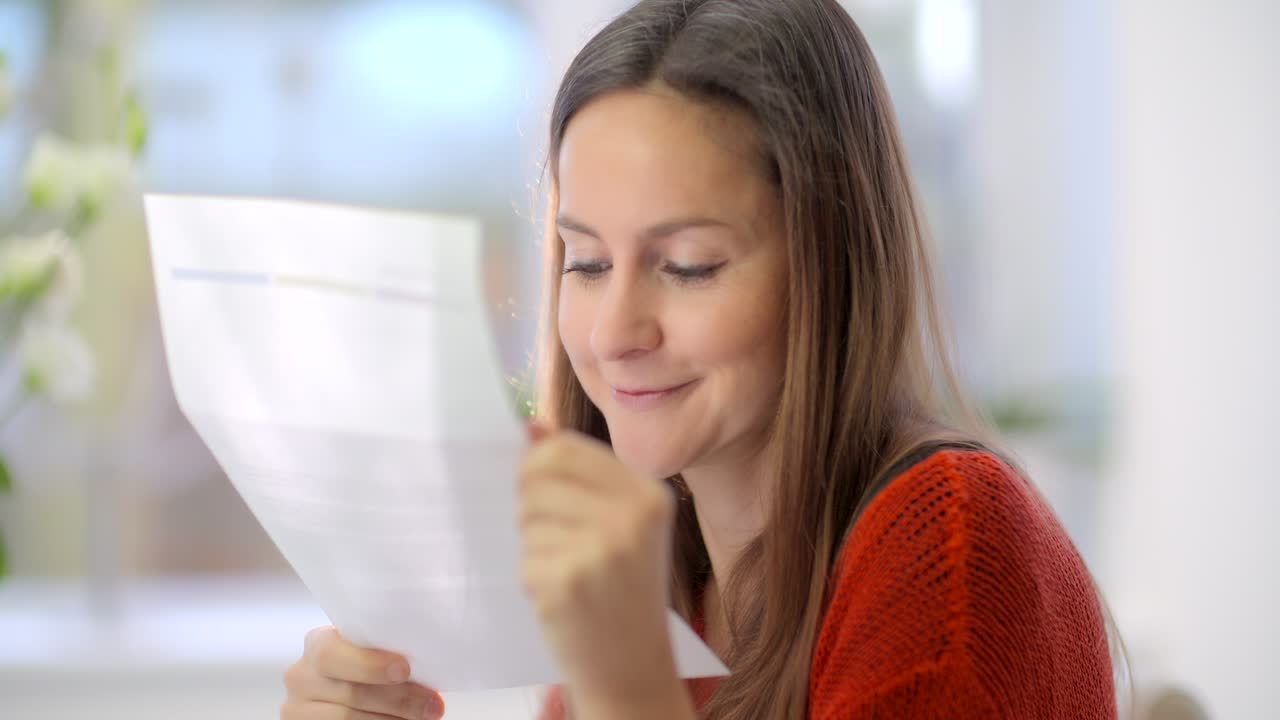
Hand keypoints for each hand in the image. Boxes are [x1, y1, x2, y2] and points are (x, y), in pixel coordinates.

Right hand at [282, 626, 444, 719]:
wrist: (350, 684)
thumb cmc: (368, 663)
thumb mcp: (369, 649)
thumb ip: (384, 649)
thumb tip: (428, 659)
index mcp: (317, 644)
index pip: (332, 652)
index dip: (369, 664)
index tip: (405, 669)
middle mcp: (301, 676)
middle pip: (351, 692)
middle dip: (399, 699)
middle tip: (433, 705)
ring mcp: (299, 708)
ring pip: (349, 718)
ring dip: (393, 719)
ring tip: (424, 716)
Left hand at [518, 424, 679, 706]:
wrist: (634, 670)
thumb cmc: (622, 591)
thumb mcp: (620, 525)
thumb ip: (579, 474)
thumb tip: (531, 425)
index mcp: (649, 494)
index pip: (564, 449)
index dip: (537, 469)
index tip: (544, 496)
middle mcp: (632, 517)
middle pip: (537, 479)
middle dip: (531, 508)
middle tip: (557, 543)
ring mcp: (601, 549)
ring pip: (527, 518)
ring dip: (533, 548)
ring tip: (567, 574)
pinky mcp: (568, 582)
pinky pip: (524, 559)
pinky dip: (532, 580)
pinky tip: (562, 600)